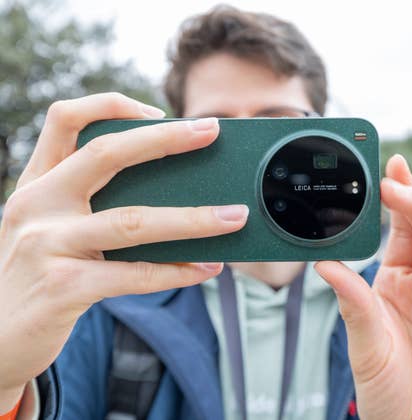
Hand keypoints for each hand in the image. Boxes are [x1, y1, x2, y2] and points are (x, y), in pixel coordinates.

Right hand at [0, 93, 248, 411]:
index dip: (113, 106)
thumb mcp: (51, 229)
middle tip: (211, 130)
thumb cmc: (37, 276)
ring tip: (234, 217)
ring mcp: (46, 244)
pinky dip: (177, 272)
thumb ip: (93, 207)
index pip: (66, 119)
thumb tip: (177, 197)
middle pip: (106, 153)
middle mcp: (36, 204)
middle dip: (165, 139)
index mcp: (37, 183)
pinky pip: (134, 275)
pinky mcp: (63, 288)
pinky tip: (206, 269)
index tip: (159, 112)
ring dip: (194, 219)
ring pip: (134, 221)